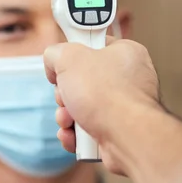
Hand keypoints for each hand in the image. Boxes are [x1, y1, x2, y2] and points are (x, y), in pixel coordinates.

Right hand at [44, 38, 160, 173]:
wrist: (126, 137)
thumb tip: (53, 62)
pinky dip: (75, 134)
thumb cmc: (108, 96)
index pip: (93, 46)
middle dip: (65, 93)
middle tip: (66, 95)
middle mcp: (128, 80)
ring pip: (82, 108)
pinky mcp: (118, 132)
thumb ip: (56, 52)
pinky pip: (88, 130)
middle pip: (82, 81)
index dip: (73, 54)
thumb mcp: (69, 57)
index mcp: (125, 54)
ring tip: (69, 119)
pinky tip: (73, 135)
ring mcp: (124, 109)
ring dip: (66, 116)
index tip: (63, 60)